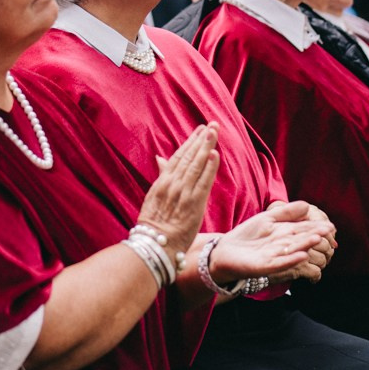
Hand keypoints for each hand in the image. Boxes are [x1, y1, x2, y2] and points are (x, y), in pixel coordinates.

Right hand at [137, 124, 219, 256]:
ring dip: (206, 147)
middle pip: (189, 157)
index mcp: (162, 182)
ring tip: (214, 132)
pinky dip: (209, 168)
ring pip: (196, 165)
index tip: (200, 130)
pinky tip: (215, 155)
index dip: (190, 142)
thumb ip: (161, 176)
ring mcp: (183, 193)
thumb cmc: (154, 223)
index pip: (179, 157)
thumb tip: (160, 157)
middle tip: (212, 125)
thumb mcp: (153, 196)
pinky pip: (203, 182)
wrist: (156, 244)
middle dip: (201, 140)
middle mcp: (172, 184)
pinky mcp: (193, 203)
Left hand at [208, 201, 336, 286]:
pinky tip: (301, 255)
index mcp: (284, 234)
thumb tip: (307, 205)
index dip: (315, 227)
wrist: (226, 251)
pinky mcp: (264, 266)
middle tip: (328, 231)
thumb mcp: (267, 218)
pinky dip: (291, 259)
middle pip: (300, 239)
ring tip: (317, 239)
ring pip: (292, 250)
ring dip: (305, 245)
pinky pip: (280, 263)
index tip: (330, 225)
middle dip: (314, 235)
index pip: (302, 229)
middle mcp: (282, 246)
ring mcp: (274, 257)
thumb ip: (285, 212)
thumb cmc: (247, 235)